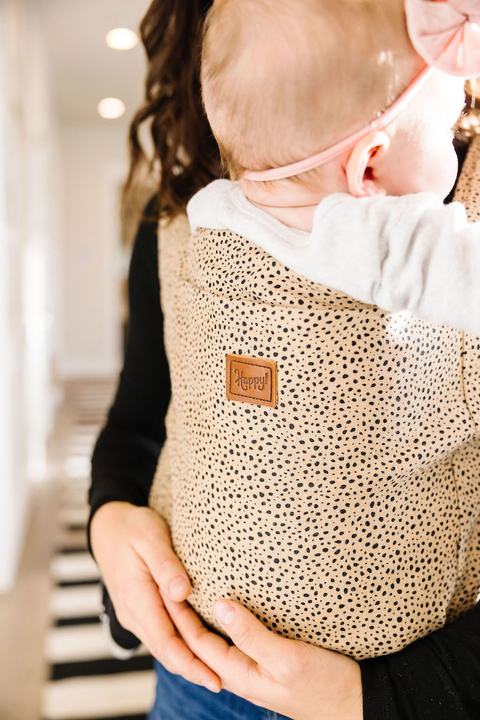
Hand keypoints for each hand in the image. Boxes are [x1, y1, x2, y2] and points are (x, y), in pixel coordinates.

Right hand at [90, 502, 220, 691]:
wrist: (107, 526)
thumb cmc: (132, 527)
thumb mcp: (150, 536)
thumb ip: (166, 564)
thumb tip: (182, 592)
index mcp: (137, 598)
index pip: (166, 643)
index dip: (191, 664)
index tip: (214, 679)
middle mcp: (134, 613)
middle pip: (168, 651)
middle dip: (195, 669)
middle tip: (226, 681)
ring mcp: (136, 614)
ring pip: (165, 644)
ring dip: (189, 659)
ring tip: (219, 669)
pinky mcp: (142, 609)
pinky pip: (162, 633)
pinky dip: (182, 645)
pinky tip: (202, 646)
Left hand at [165, 596, 362, 719]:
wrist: (357, 703)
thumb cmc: (325, 685)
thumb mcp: (287, 659)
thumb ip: (251, 634)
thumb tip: (219, 605)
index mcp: (239, 674)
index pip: (196, 641)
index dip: (178, 614)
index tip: (166, 585)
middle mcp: (242, 671)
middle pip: (200, 642)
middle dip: (181, 615)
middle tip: (169, 582)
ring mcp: (255, 666)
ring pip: (216, 640)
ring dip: (199, 617)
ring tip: (188, 590)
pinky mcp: (270, 659)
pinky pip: (236, 638)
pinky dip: (223, 620)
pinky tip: (227, 605)